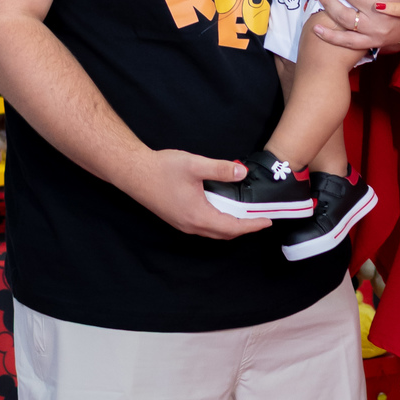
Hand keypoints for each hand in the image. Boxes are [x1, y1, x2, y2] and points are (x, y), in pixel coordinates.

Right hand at [134, 148, 271, 238]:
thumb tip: (242, 172)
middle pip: (224, 234)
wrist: (133, 172)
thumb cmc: (162, 169)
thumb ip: (221, 169)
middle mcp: (190, 225)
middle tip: (259, 220)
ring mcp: (182, 224)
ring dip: (230, 227)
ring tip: (244, 216)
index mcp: (198, 215)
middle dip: (244, 229)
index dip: (252, 225)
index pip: (232, 227)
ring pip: (212, 232)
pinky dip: (217, 223)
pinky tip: (221, 210)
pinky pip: (203, 227)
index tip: (267, 221)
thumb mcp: (195, 165)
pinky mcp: (176, 219)